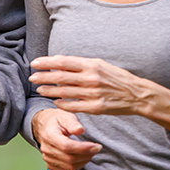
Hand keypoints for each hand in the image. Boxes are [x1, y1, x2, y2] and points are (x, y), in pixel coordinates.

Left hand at [28, 55, 169, 130]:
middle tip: (32, 77)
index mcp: (92, 64)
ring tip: (39, 89)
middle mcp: (91, 77)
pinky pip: (73, 105)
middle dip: (43, 76)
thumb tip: (59, 62)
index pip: (63, 62)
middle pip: (60, 76)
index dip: (47, 62)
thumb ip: (81, 64)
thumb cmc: (116, 77)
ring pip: (64, 92)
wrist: (137, 94)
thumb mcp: (100, 65)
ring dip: (49, 90)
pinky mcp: (95, 107)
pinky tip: (54, 101)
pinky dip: (62, 103)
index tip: (35, 63)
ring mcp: (93, 93)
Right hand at [30, 108, 101, 169]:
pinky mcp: (50, 164)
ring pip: (70, 166)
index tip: (96, 146)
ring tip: (90, 152)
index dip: (83, 148)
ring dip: (83, 161)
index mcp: (49, 135)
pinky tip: (82, 158)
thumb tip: (80, 130)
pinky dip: (78, 166)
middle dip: (86, 155)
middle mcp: (46, 148)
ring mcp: (47, 157)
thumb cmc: (56, 121)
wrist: (45, 126)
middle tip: (96, 148)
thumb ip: (73, 123)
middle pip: (69, 158)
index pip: (66, 146)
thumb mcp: (65, 116)